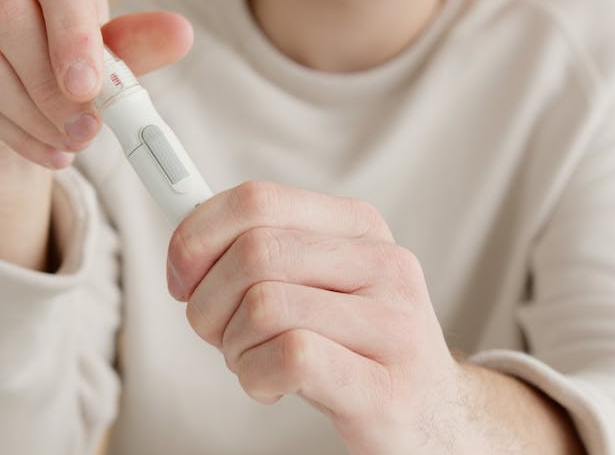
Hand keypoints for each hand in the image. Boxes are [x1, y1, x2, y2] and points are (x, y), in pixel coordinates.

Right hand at [0, 0, 192, 171]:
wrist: (5, 90)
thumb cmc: (59, 52)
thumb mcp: (104, 48)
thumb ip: (136, 44)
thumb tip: (179, 35)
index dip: (73, 27)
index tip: (90, 85)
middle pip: (12, 18)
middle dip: (54, 88)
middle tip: (89, 130)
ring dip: (33, 116)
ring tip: (72, 143)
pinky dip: (10, 132)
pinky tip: (45, 150)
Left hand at [166, 181, 477, 453]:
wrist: (434, 416)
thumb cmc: (352, 346)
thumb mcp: (313, 284)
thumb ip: (258, 251)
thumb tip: (185, 240)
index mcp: (358, 226)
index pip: (256, 199)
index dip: (197, 235)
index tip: (180, 276)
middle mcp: (384, 263)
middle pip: (253, 252)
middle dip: (209, 302)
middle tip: (219, 333)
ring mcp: (392, 325)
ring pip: (264, 305)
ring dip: (235, 346)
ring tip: (255, 361)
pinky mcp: (386, 388)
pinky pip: (291, 357)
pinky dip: (257, 376)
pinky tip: (272, 386)